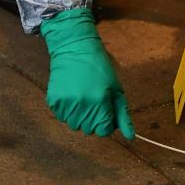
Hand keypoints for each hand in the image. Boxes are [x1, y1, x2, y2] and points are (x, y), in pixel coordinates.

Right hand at [40, 7, 134, 138]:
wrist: (74, 47)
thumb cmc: (99, 66)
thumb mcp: (116, 88)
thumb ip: (123, 115)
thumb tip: (130, 137)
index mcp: (100, 101)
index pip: (104, 130)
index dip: (106, 121)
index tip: (104, 108)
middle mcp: (83, 105)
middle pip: (89, 130)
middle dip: (93, 118)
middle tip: (92, 98)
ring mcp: (67, 103)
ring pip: (74, 125)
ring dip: (79, 115)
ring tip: (81, 95)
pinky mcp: (54, 101)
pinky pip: (61, 117)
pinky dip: (66, 110)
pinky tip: (71, 93)